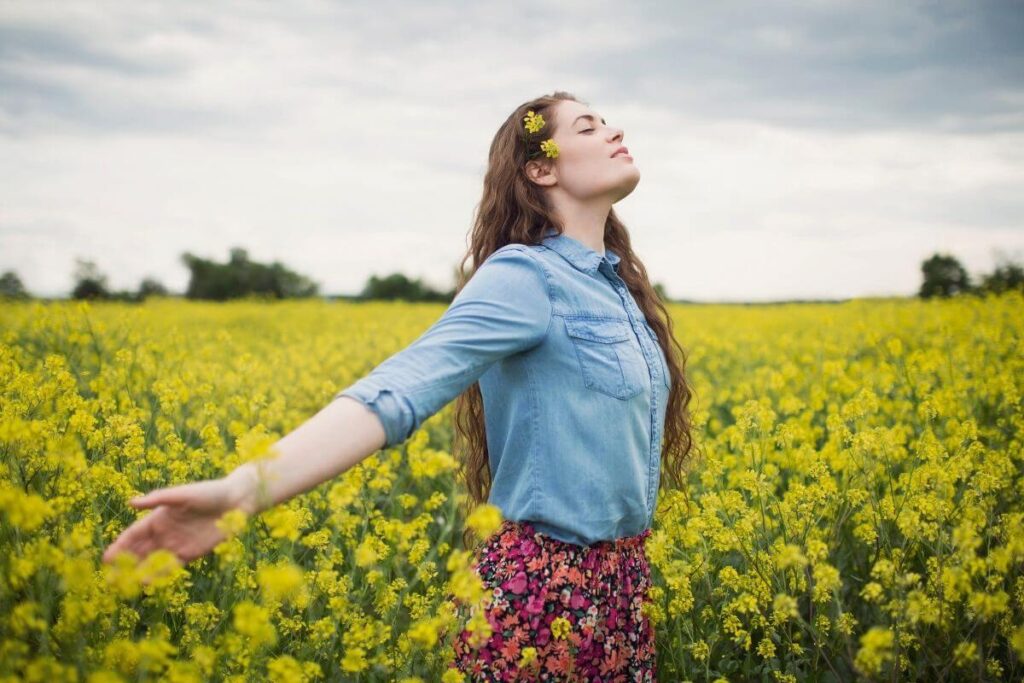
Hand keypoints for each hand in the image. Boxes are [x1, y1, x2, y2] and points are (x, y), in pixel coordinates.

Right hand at [101, 476, 251, 567]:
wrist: (235, 502)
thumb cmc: (208, 493)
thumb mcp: (182, 495)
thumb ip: (157, 500)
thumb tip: (130, 502)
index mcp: (159, 517)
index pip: (134, 535)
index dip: (119, 546)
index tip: (106, 559)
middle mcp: (164, 532)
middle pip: (139, 551)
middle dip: (124, 564)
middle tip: (109, 579)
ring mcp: (176, 544)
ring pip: (152, 561)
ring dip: (138, 572)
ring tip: (124, 585)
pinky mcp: (191, 553)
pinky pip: (171, 566)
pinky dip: (159, 574)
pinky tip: (147, 582)